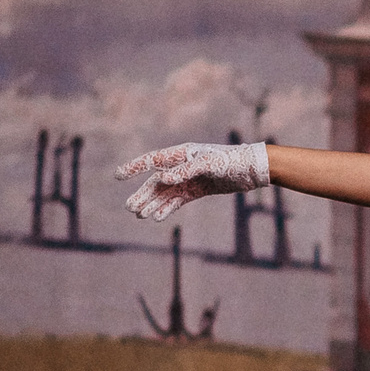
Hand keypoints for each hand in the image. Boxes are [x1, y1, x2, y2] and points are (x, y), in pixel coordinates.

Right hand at [117, 141, 269, 221]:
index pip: (152, 160)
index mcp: (182, 154)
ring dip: (153, 203)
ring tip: (140, 215)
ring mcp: (189, 179)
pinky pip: (178, 201)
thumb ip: (185, 171)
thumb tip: (161, 179)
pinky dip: (168, 209)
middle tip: (130, 208)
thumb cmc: (230, 160)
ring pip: (165, 193)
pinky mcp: (198, 191)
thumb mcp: (209, 164)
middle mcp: (182, 166)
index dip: (134, 167)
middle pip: (156, 181)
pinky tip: (158, 217)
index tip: (117, 175)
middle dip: (142, 194)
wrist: (252, 170)